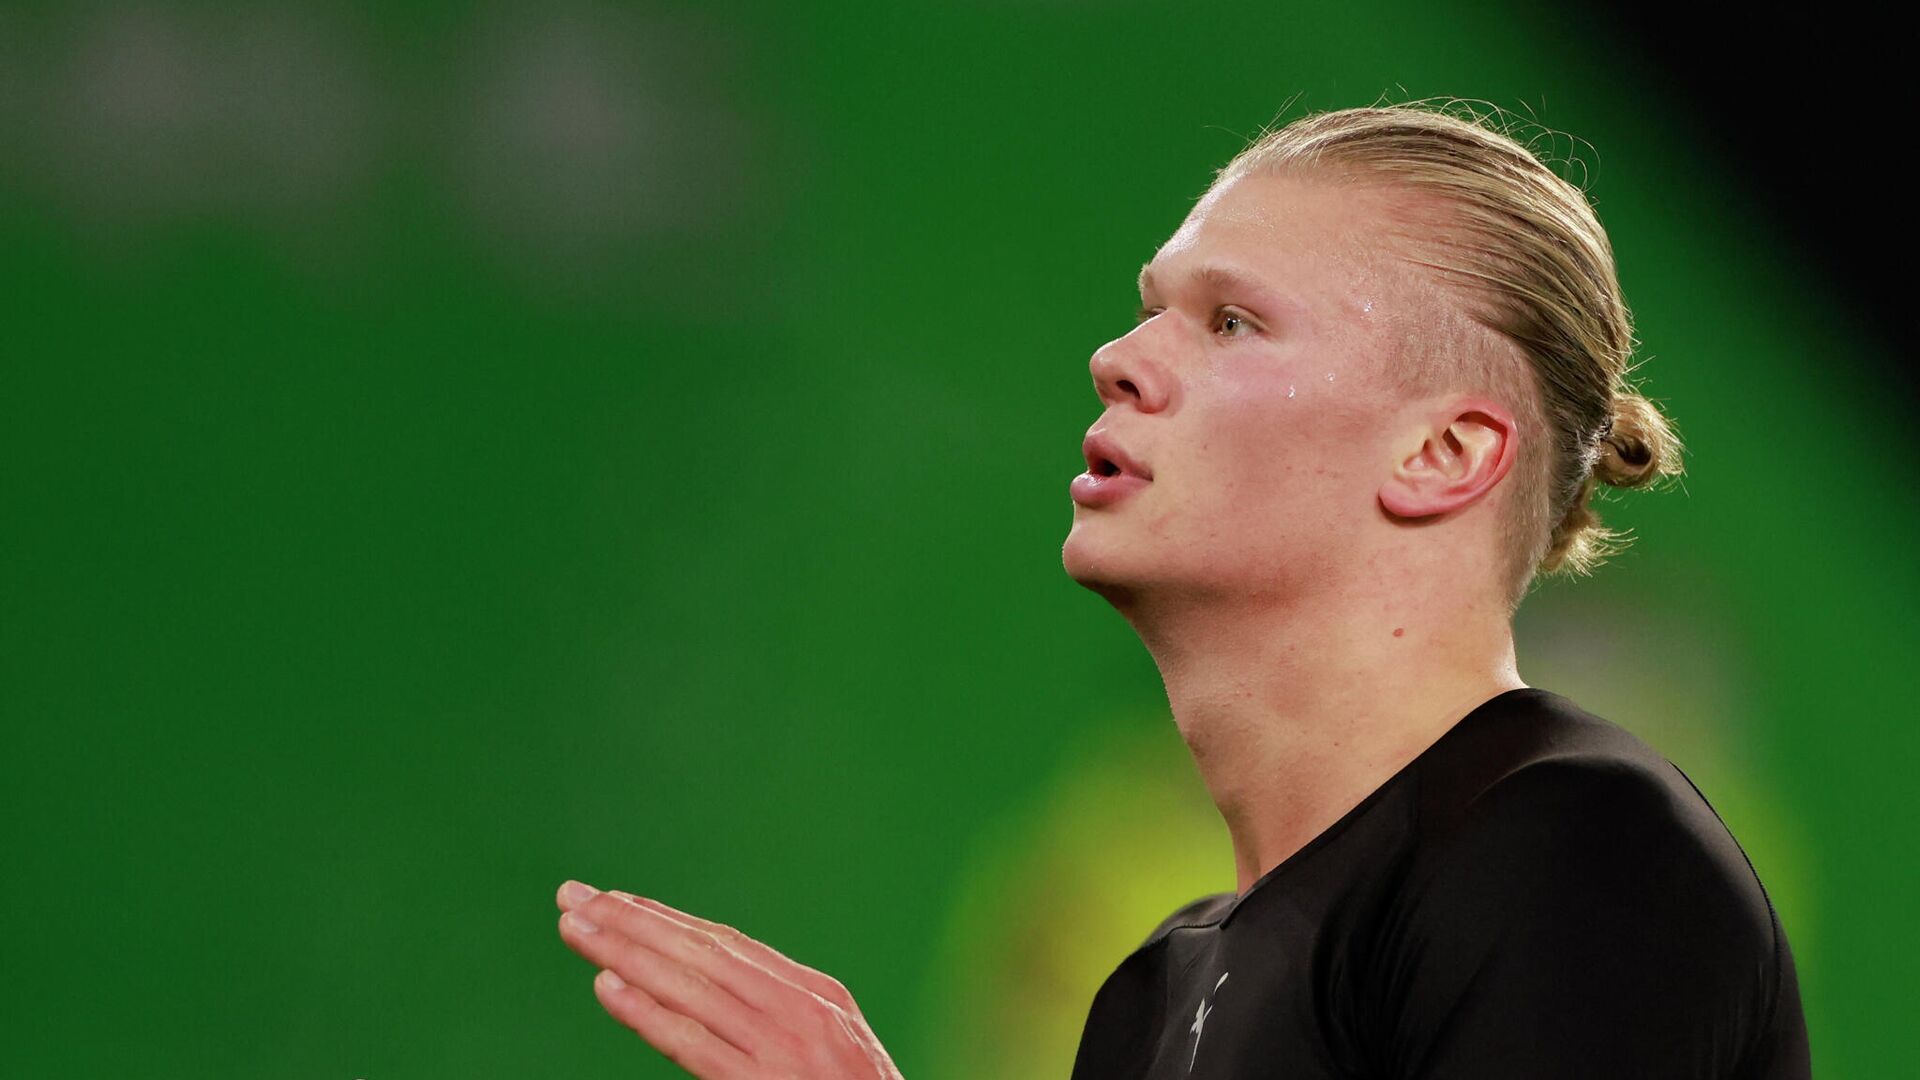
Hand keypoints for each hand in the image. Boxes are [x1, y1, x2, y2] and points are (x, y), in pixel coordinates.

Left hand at [555, 879, 904, 1078]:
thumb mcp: (832, 1046)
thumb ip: (780, 1015)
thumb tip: (713, 987)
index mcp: (818, 994)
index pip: (727, 944)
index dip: (665, 920)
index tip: (615, 901)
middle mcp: (801, 1010)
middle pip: (701, 951)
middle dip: (631, 921)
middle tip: (573, 896)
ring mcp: (784, 1048)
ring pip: (690, 986)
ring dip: (623, 952)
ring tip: (575, 929)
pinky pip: (694, 1043)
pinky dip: (647, 1012)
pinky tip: (607, 987)